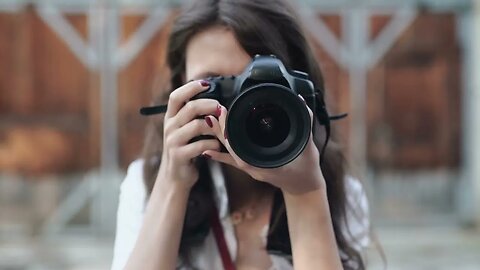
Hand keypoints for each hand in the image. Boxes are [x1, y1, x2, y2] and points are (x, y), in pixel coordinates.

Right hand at [157, 80, 221, 189]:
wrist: (176, 177)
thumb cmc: (186, 149)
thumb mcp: (185, 130)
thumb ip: (193, 116)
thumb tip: (215, 101)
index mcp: (171, 118)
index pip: (176, 96)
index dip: (191, 87)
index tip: (207, 83)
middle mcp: (169, 127)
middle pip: (190, 107)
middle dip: (210, 105)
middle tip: (222, 109)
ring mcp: (173, 142)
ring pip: (197, 125)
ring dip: (215, 127)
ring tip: (222, 131)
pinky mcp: (179, 156)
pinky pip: (200, 145)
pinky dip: (213, 144)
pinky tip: (218, 146)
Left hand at [201, 96, 325, 193]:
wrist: (304, 187)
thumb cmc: (306, 169)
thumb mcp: (308, 145)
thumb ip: (305, 122)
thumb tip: (300, 101)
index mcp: (265, 165)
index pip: (239, 151)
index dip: (229, 135)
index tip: (223, 116)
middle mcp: (254, 167)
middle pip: (231, 149)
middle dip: (220, 130)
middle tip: (213, 112)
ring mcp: (251, 168)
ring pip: (230, 152)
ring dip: (219, 137)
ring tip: (208, 121)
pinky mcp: (251, 166)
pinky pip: (233, 159)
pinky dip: (220, 154)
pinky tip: (207, 150)